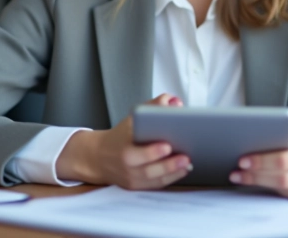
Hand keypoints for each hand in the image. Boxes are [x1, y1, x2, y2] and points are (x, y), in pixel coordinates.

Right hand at [56, 93, 191, 188]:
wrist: (99, 157)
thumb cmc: (121, 135)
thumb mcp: (133, 118)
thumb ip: (153, 107)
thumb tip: (172, 101)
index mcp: (122, 144)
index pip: (135, 150)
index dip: (151, 151)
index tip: (168, 145)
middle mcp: (125, 163)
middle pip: (146, 168)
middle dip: (167, 164)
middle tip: (185, 157)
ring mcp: (130, 177)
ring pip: (152, 179)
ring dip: (172, 172)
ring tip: (187, 163)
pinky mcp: (135, 186)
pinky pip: (154, 185)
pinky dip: (170, 179)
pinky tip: (182, 170)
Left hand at [230, 115, 287, 197]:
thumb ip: (287, 127)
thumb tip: (256, 135)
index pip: (287, 147)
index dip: (264, 154)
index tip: (244, 156)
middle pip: (284, 167)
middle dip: (257, 169)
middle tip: (238, 167)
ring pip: (286, 183)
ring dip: (259, 181)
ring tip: (240, 176)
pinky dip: (271, 188)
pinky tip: (257, 182)